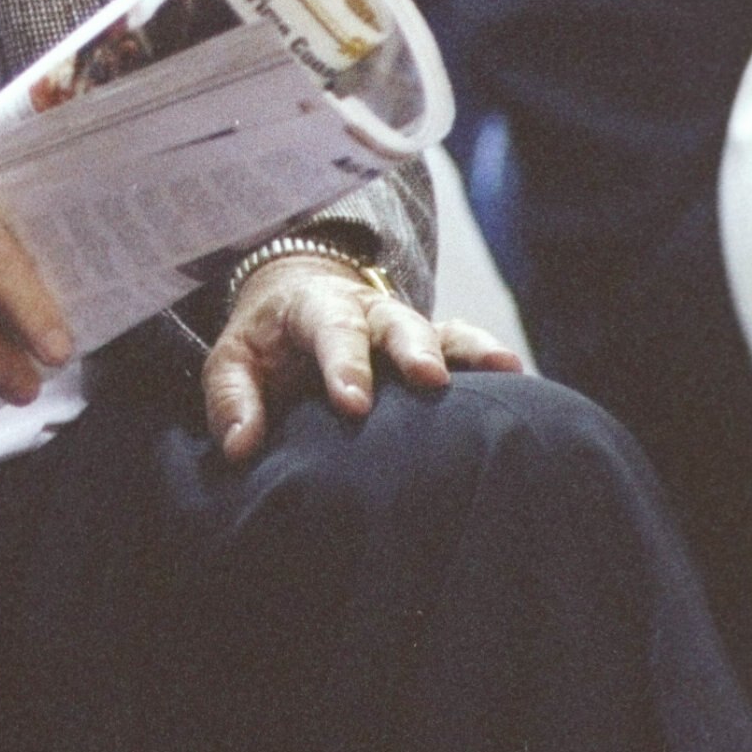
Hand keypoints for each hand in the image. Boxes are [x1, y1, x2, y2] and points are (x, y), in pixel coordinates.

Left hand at [204, 254, 522, 464]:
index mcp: (313, 308)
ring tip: (504, 368)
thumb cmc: (265, 346)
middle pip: (394, 320)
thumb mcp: (233, 361)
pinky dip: (489, 356)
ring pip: (439, 328)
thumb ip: (232, 400)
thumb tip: (241, 449)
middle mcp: (366, 311)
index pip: (329, 329)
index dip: (343, 364)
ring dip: (468, 349)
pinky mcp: (430, 344)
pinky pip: (463, 343)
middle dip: (412, 349)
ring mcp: (403, 326)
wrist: (296, 303)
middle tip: (429, 380)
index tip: (353, 405)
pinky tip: (519, 377)